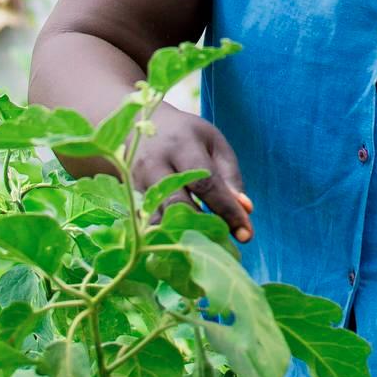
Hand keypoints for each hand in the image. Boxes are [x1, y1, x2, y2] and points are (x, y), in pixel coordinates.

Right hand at [133, 101, 253, 241]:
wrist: (138, 126)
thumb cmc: (186, 136)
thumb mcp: (213, 143)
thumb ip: (230, 176)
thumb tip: (245, 210)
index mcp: (181, 145)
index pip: (206, 182)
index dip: (226, 210)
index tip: (246, 233)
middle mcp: (155, 164)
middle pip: (179, 204)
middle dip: (206, 228)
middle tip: (228, 246)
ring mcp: (137, 183)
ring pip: (160, 220)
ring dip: (186, 239)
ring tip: (210, 250)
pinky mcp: (130, 200)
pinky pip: (148, 226)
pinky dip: (168, 240)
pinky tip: (186, 249)